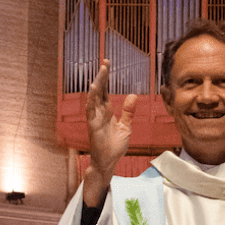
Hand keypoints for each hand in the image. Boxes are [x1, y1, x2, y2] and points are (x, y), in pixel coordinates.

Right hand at [83, 59, 137, 206]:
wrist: (109, 161)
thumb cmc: (115, 147)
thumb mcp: (126, 127)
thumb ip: (128, 112)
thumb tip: (133, 96)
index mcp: (107, 112)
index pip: (105, 91)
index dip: (106, 78)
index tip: (107, 65)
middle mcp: (99, 112)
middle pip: (100, 90)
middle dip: (102, 76)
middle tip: (106, 62)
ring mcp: (95, 118)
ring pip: (95, 97)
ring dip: (98, 83)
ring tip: (102, 70)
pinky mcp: (92, 125)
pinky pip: (91, 109)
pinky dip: (92, 99)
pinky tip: (94, 88)